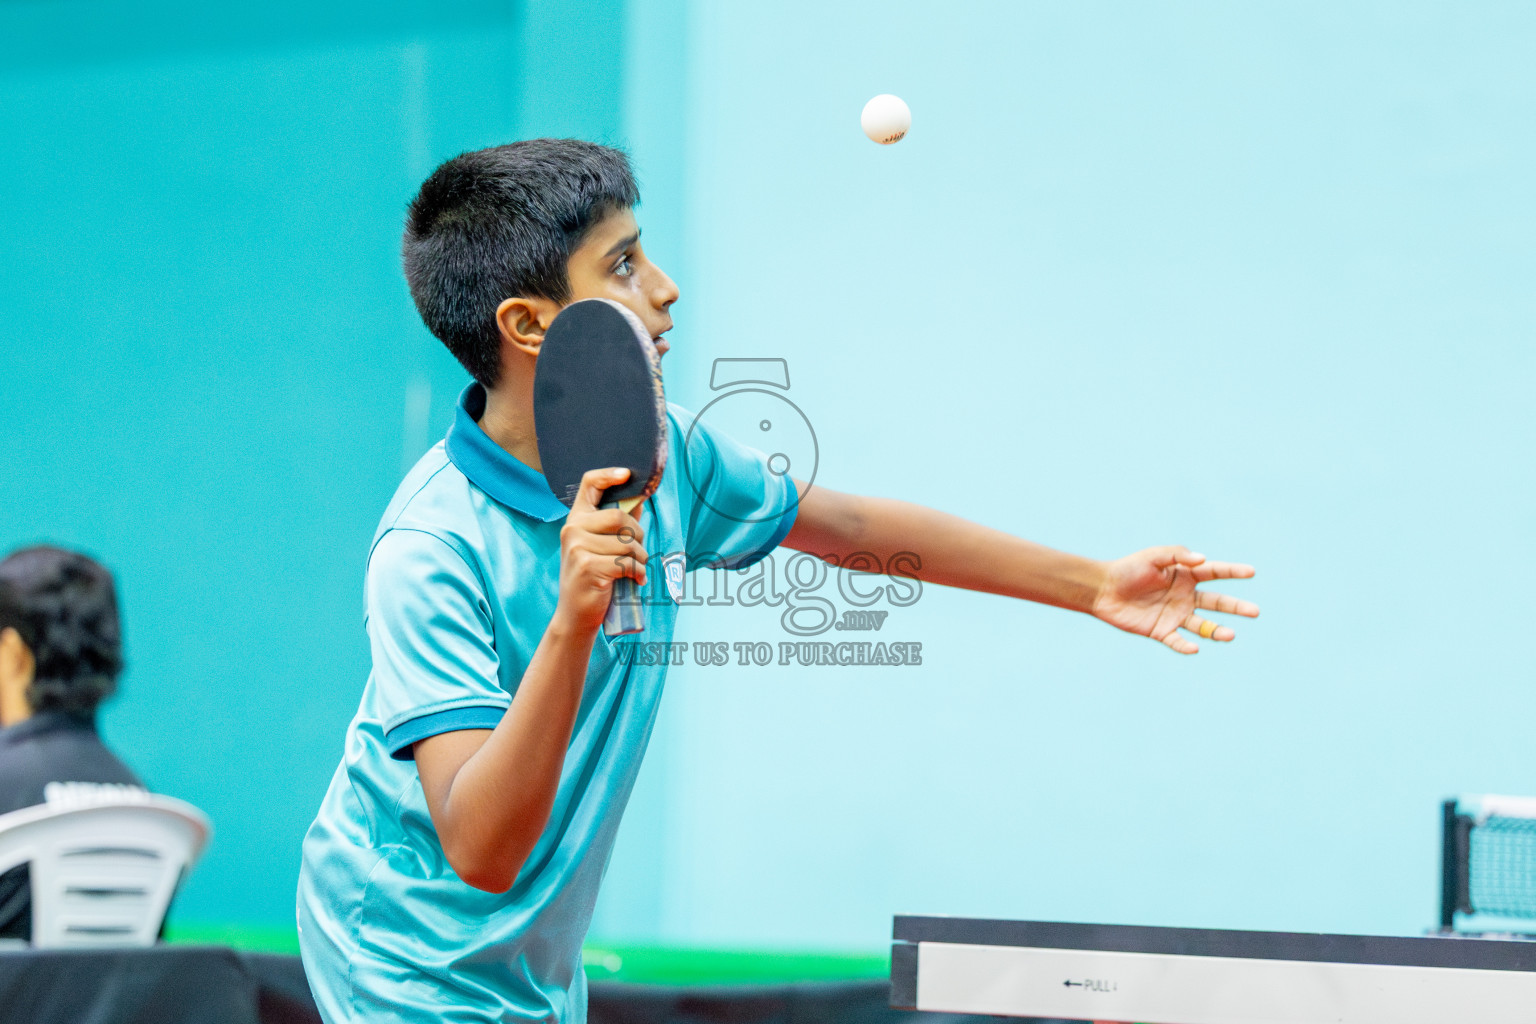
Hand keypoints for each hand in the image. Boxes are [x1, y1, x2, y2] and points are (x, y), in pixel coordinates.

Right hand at [553, 468, 647, 633]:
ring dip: (640, 558)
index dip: (609, 475)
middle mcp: (572, 529)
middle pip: (619, 517)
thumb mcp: (601, 548)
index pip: (589, 484)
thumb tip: (640, 501)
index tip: (627, 474)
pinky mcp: (587, 566)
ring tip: (635, 570)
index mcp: (576, 520)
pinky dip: (638, 572)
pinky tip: (635, 580)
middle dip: (638, 535)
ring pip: (627, 543)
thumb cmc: (593, 579)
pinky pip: (626, 562)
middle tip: (639, 552)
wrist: (575, 616)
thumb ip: (618, 525)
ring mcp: (577, 548)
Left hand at [1092, 545, 1257, 653]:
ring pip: (1203, 626)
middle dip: (1236, 607)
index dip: (1233, 571)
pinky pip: (1178, 641)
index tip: (1252, 572)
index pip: (1215, 572)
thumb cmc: (1128, 569)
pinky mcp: (1161, 631)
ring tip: (1231, 635)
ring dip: (1217, 631)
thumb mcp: (1153, 556)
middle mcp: (1185, 596)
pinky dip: (1186, 646)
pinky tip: (1194, 648)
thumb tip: (1203, 559)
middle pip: (1216, 602)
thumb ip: (1178, 555)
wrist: (1103, 590)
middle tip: (1255, 611)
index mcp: (1185, 575)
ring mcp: (1175, 615)